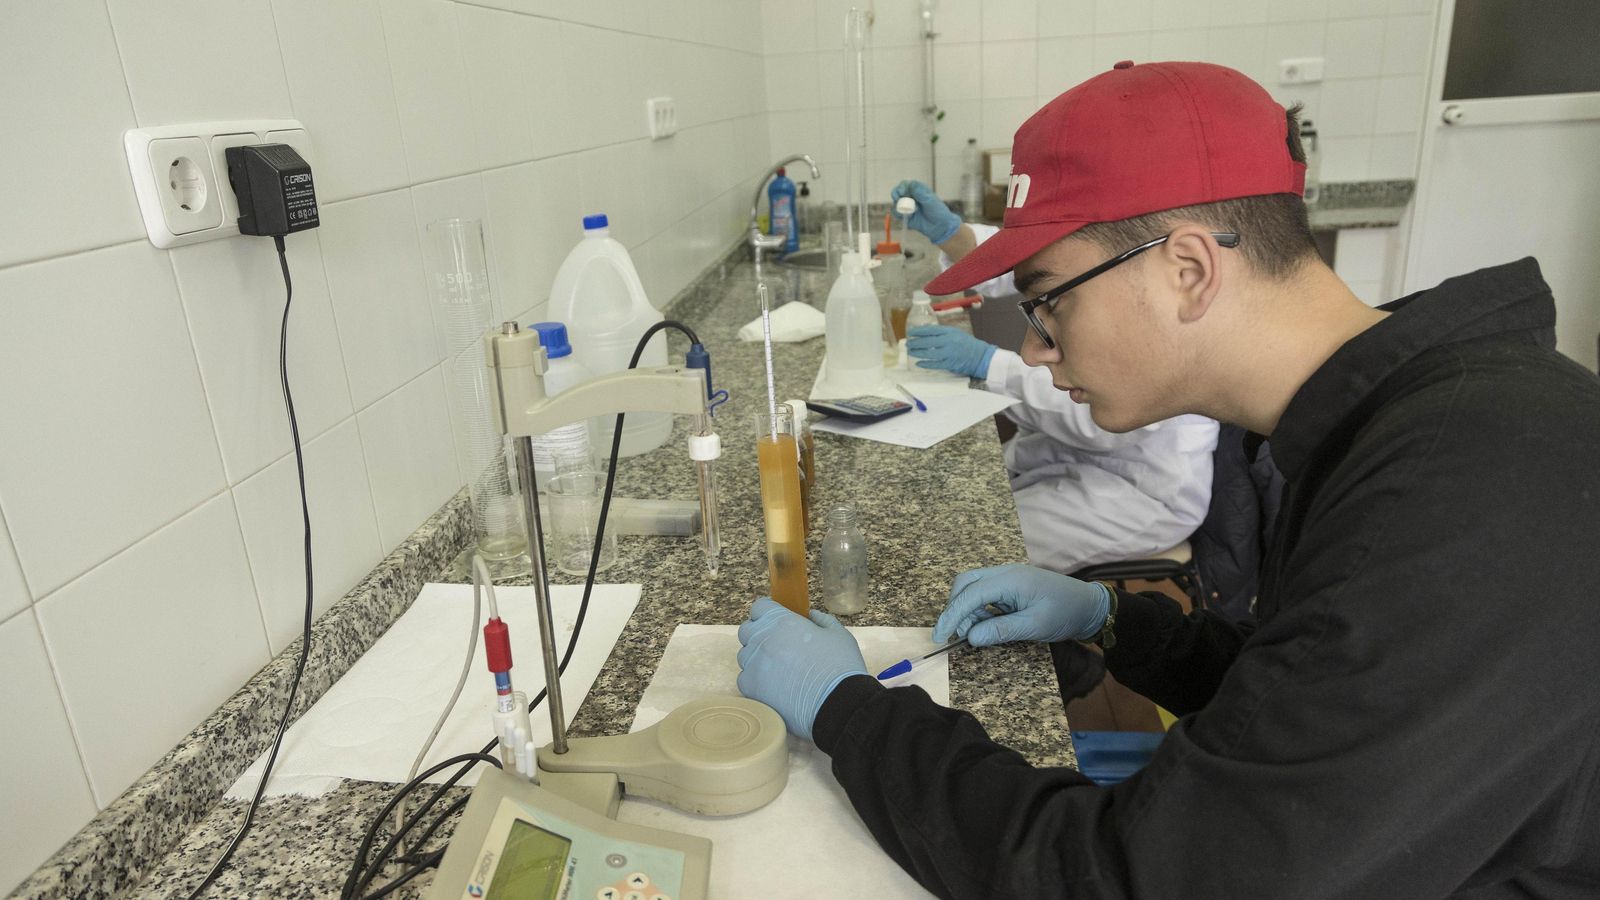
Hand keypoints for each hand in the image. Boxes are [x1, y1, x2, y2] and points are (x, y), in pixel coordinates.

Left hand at [737, 598, 867, 740]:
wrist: (837, 704)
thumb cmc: (840, 666)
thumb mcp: (838, 635)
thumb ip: (822, 620)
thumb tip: (811, 615)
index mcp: (781, 621)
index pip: (760, 607)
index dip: (769, 613)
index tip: (778, 622)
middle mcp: (761, 639)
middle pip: (748, 630)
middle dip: (760, 635)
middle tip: (780, 647)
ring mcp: (753, 664)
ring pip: (745, 655)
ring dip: (758, 659)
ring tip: (780, 671)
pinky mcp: (750, 688)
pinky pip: (745, 679)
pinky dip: (756, 681)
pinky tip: (775, 687)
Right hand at [890, 180, 960, 244]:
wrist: (939, 226)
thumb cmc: (938, 211)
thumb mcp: (930, 200)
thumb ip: (920, 193)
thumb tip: (911, 184)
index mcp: (918, 190)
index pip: (905, 184)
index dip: (901, 187)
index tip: (902, 193)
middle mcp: (911, 196)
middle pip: (897, 192)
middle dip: (896, 195)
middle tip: (898, 199)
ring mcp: (908, 206)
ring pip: (896, 203)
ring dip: (900, 207)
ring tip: (911, 212)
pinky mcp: (906, 216)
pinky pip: (897, 213)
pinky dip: (900, 215)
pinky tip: (909, 217)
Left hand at [906, 325, 996, 378]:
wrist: (980, 356)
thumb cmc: (967, 344)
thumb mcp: (956, 333)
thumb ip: (942, 333)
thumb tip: (926, 333)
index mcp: (950, 332)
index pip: (930, 330)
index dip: (919, 332)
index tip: (910, 332)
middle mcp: (948, 341)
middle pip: (927, 342)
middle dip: (915, 343)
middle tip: (908, 343)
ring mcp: (949, 353)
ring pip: (929, 353)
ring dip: (918, 353)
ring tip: (911, 352)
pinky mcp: (949, 364)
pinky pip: (934, 364)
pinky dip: (925, 364)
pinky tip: (918, 363)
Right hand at [933, 564, 1109, 646]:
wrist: (1090, 607)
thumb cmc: (1066, 613)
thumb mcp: (1034, 626)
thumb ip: (1001, 630)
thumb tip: (970, 638)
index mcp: (1010, 579)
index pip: (970, 594)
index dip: (952, 615)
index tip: (940, 637)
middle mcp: (1004, 573)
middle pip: (965, 583)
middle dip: (956, 609)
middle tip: (958, 636)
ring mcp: (1007, 578)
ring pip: (973, 588)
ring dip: (968, 611)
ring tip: (979, 635)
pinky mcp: (1010, 587)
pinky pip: (985, 595)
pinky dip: (979, 611)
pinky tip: (988, 627)